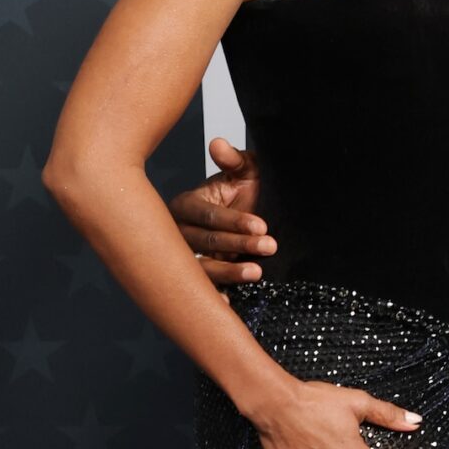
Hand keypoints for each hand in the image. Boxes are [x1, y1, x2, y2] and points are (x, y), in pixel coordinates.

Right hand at [169, 137, 272, 286]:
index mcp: (186, 204)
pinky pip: (202, 291)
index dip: (234, 221)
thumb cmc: (246, 192)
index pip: (207, 215)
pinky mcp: (198, 278)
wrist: (258, 218)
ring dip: (229, 273)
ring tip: (256, 273)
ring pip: (201, 269)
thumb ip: (234, 159)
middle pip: (204, 242)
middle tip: (269, 246)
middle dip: (237, 246)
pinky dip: (215, 297)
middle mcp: (180, 232)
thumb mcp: (246, 171)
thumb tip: (218, 144)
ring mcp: (187, 258)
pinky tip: (229, 305)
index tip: (261, 226)